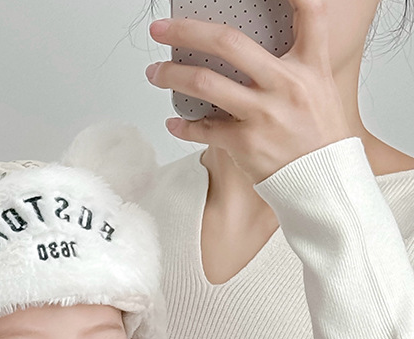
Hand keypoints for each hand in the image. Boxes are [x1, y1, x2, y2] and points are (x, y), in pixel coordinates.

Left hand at [145, 0, 351, 181]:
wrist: (323, 182)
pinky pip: (203, 129)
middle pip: (229, 43)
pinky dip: (183, 126)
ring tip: (155, 72)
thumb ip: (292, 65)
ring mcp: (263, 114)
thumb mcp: (318, 89)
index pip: (309, 13)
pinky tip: (174, 122)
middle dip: (187, 31)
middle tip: (161, 28)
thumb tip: (249, 51)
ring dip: (171, 75)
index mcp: (310, 66)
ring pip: (205, 84)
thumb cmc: (318, 137)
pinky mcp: (245, 143)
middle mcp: (286, 85)